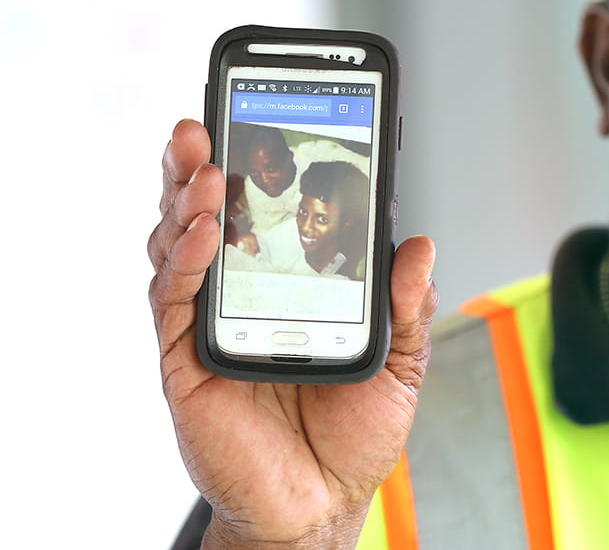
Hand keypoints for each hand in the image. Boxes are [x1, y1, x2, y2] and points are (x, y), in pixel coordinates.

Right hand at [147, 119, 437, 547]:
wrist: (321, 501)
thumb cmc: (353, 433)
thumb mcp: (400, 363)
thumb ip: (407, 306)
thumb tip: (421, 247)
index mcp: (291, 284)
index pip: (268, 213)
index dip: (257, 166)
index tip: (262, 119)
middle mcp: (243, 293)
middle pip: (210, 215)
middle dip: (200, 163)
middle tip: (205, 123)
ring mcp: (209, 322)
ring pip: (181, 244)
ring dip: (188, 199)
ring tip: (207, 164)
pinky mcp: (185, 358)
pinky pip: (175, 297)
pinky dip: (185, 258)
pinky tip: (204, 228)